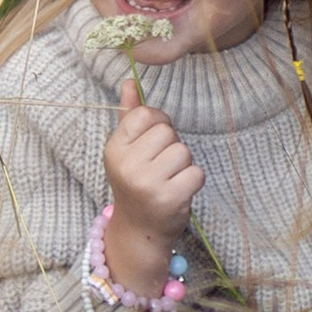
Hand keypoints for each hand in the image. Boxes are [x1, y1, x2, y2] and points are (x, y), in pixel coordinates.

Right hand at [101, 73, 203, 294]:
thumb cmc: (135, 183)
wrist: (139, 230)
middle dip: (170, 146)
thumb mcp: (126, 150)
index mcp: (114, 148)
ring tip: (168, 180)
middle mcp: (127, 165)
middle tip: (160, 167)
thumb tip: (128, 81)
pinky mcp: (170, 198)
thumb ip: (129, 115)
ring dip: (183, 165)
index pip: (146, 114)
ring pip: (184, 151)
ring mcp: (148, 183)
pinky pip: (196, 173)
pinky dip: (193, 181)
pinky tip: (178, 192)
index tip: (152, 145)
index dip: (157, 125)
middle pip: (168, 131)